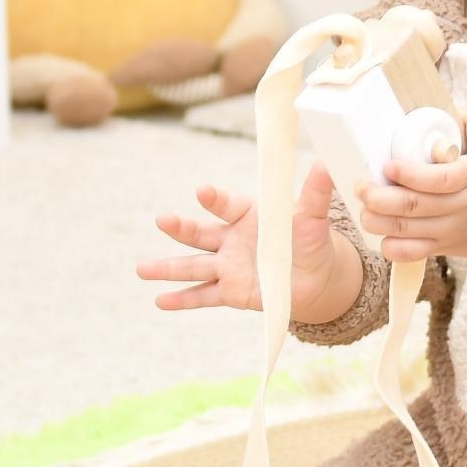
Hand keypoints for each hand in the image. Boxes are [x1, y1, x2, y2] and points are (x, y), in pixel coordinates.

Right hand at [141, 166, 352, 325]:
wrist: (315, 278)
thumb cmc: (311, 240)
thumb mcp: (313, 217)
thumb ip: (315, 194)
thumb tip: (325, 165)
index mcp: (247, 215)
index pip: (227, 205)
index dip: (215, 199)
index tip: (203, 191)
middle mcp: (231, 239)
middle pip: (200, 233)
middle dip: (181, 228)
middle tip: (163, 220)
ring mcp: (227, 266)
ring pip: (193, 266)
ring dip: (168, 268)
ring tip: (141, 269)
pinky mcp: (230, 291)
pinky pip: (203, 296)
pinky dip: (183, 299)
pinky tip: (160, 301)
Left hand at [349, 109, 466, 271]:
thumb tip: (443, 106)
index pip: (439, 179)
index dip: (410, 174)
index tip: (388, 166)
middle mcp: (464, 206)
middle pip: (416, 207)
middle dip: (381, 199)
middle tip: (361, 186)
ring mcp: (453, 230)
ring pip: (409, 231)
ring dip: (379, 221)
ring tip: (363, 207)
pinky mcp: (446, 247)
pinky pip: (414, 253)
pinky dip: (393, 248)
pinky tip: (380, 234)